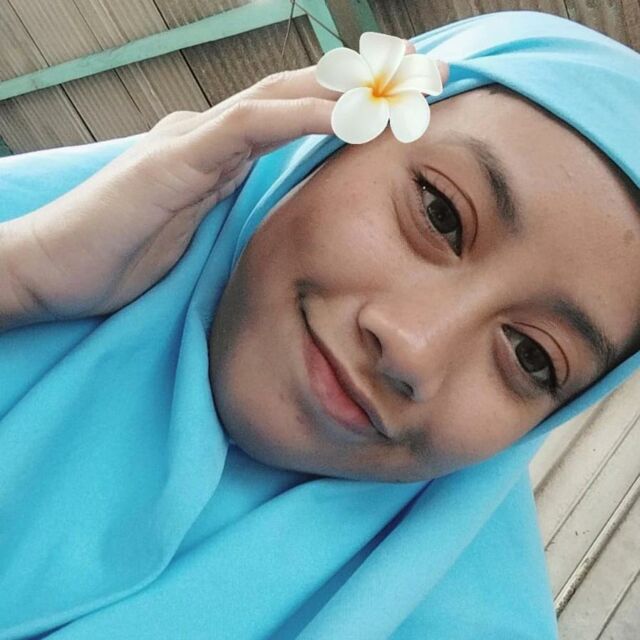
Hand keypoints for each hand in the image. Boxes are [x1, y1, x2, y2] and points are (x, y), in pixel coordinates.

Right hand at [3, 41, 447, 325]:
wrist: (56, 270)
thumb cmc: (121, 255)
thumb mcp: (194, 232)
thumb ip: (226, 207)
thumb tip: (259, 199)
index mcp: (219, 155)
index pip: (293, 117)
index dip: (349, 107)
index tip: (402, 106)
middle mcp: (210, 136)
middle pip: (297, 95)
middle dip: (363, 83)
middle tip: (425, 73)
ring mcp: (191, 142)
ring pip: (277, 99)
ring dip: (342, 89)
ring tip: (401, 82)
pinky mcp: (174, 162)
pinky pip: (244, 128)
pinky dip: (293, 115)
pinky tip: (339, 110)